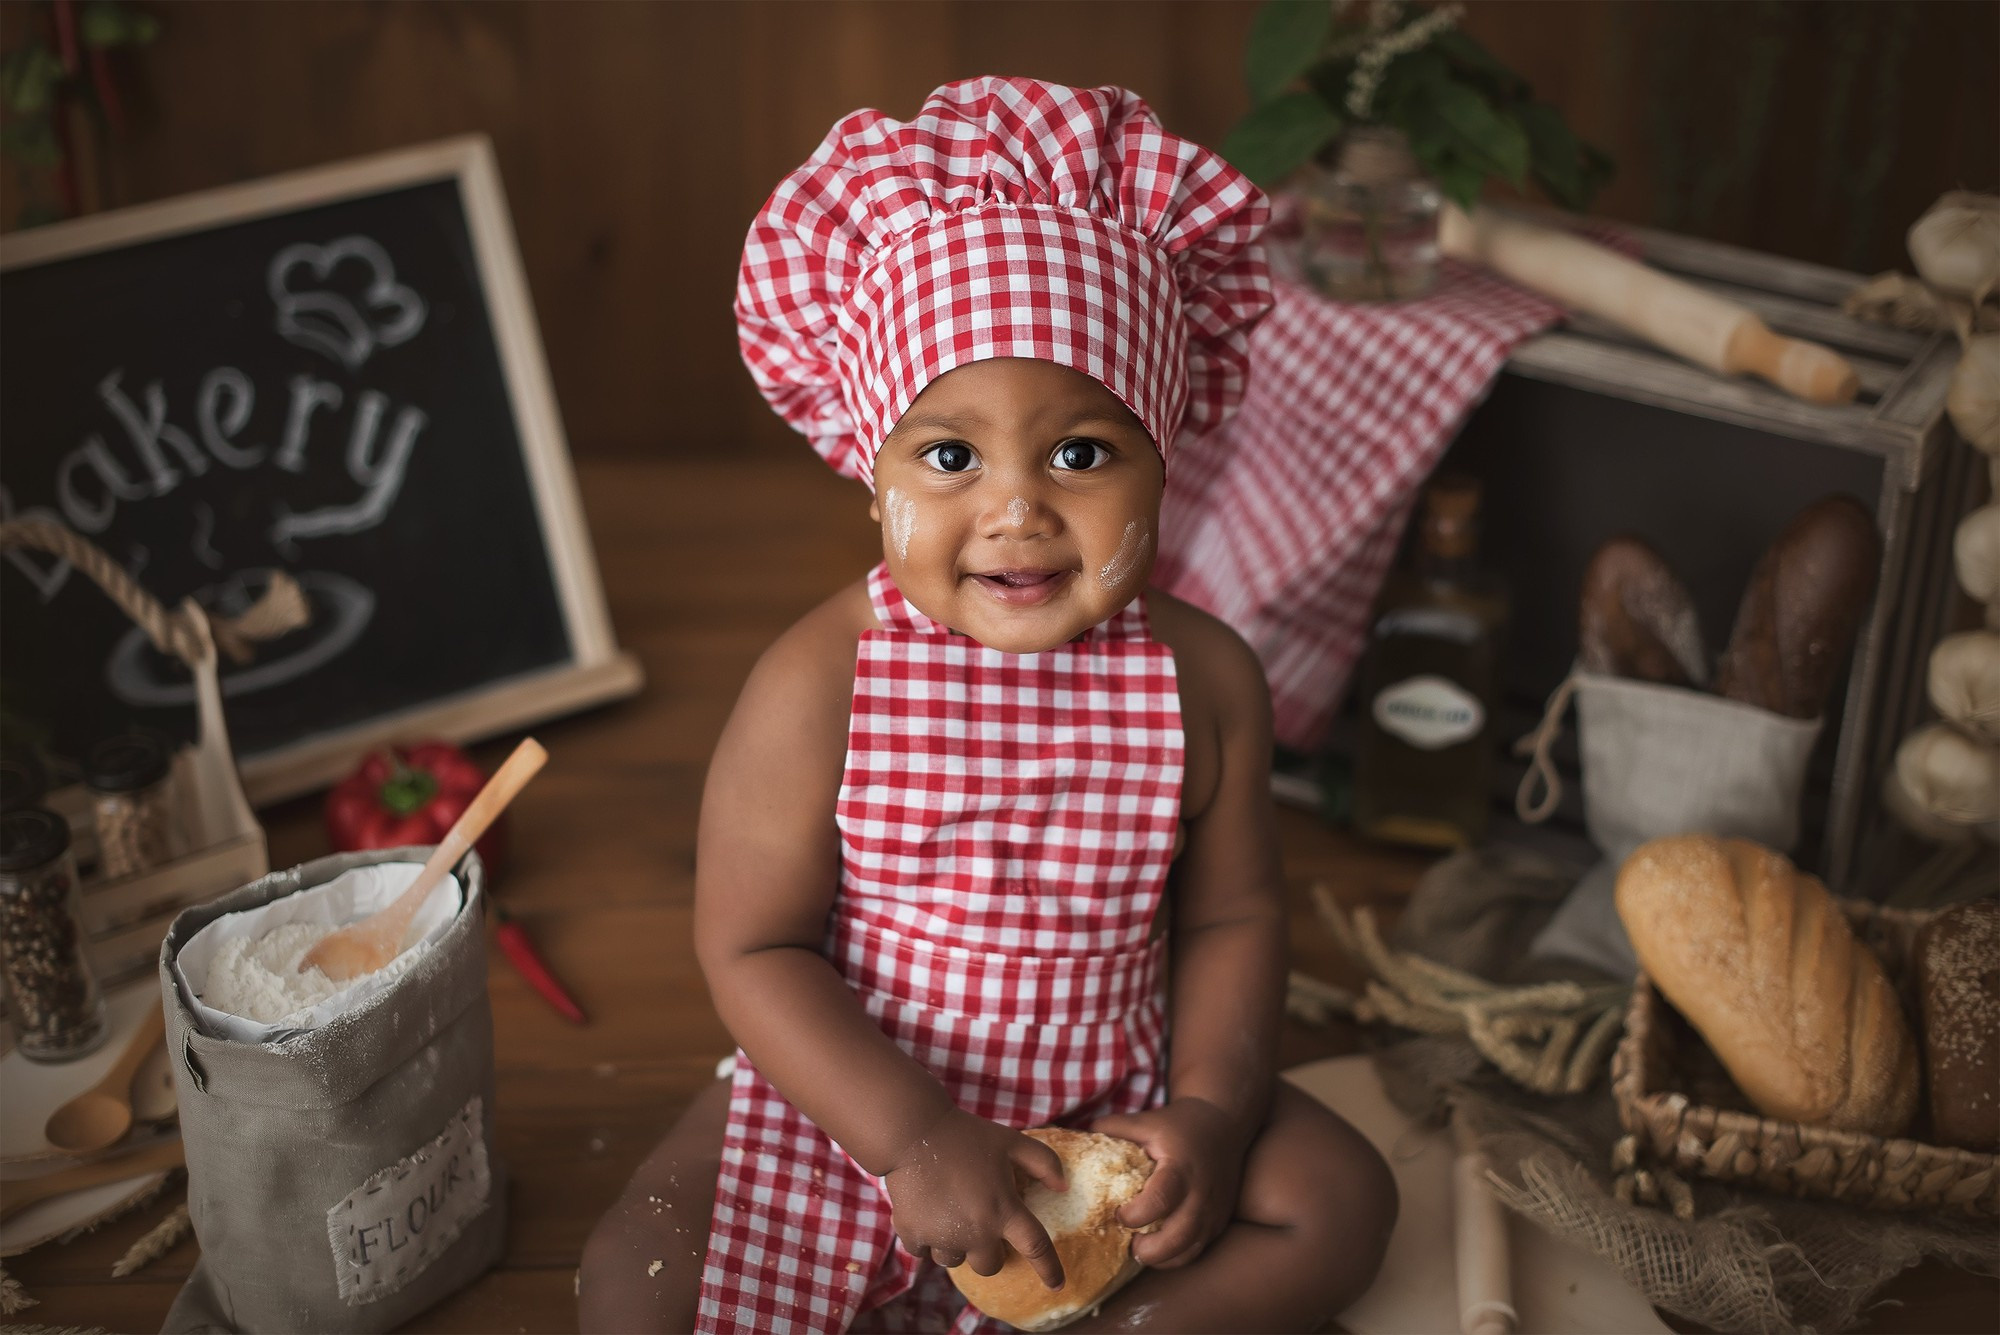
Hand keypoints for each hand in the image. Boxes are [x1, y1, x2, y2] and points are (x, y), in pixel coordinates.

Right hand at [881, 1108, 1068, 1290]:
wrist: (913, 1132)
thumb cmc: (967, 1136)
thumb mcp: (1011, 1141)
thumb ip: (1044, 1162)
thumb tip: (1063, 1187)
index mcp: (1003, 1210)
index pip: (1035, 1247)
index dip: (1049, 1269)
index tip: (1057, 1286)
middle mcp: (976, 1232)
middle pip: (989, 1266)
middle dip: (987, 1250)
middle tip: (977, 1222)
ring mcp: (942, 1237)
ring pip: (954, 1260)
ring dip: (954, 1243)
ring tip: (947, 1211)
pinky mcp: (913, 1235)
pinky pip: (923, 1252)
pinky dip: (925, 1238)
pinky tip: (925, 1212)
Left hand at [1092, 1097, 1248, 1268]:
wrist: (1223, 1124)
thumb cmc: (1178, 1124)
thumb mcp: (1146, 1121)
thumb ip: (1112, 1129)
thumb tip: (1074, 1137)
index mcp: (1181, 1167)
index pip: (1161, 1199)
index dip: (1135, 1214)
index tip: (1118, 1214)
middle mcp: (1201, 1194)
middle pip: (1179, 1237)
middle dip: (1149, 1250)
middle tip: (1129, 1244)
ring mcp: (1213, 1211)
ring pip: (1190, 1251)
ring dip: (1162, 1258)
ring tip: (1141, 1247)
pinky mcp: (1219, 1222)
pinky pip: (1197, 1251)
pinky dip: (1175, 1257)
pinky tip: (1157, 1247)